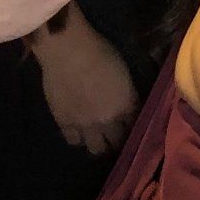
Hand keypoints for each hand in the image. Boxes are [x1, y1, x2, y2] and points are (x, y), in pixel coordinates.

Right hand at [36, 6, 138, 153]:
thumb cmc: (100, 51)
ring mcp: (85, 124)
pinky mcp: (64, 123)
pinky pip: (74, 141)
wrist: (69, 51)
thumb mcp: (123, 72)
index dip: (132, 126)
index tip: (129, 125)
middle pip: (117, 142)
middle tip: (114, 134)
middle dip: (117, 140)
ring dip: (98, 142)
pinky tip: (79, 130)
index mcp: (125, 105)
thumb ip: (126, 94)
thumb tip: (126, 104)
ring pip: (96, 148)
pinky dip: (78, 137)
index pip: (134, 125)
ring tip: (96, 135)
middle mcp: (108, 119)